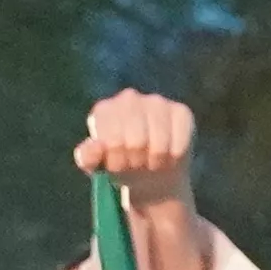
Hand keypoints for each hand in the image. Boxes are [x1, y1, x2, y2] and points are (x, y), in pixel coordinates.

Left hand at [75, 89, 194, 195]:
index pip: (112, 142)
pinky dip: (173, 159)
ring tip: (150, 162)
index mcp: (105, 110)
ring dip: (154, 162)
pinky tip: (168, 157)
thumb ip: (89, 158)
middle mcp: (129, 99)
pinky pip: (179, 144)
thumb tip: (96, 149)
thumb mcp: (97, 167)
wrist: (150, 171)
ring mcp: (157, 102)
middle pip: (136, 142)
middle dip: (136, 162)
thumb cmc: (120, 165)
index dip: (116, 163)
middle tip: (135, 165)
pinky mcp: (181, 112)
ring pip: (159, 145)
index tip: (118, 167)